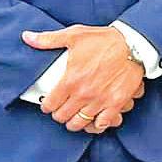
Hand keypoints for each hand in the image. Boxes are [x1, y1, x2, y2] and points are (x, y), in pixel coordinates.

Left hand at [24, 25, 143, 130]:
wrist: (134, 45)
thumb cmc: (105, 40)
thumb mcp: (74, 35)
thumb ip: (48, 40)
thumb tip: (27, 37)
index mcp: (70, 80)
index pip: (50, 104)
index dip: (46, 106)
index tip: (48, 104)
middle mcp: (84, 94)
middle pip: (63, 117)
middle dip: (59, 115)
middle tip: (61, 110)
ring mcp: (100, 101)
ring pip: (80, 123)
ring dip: (75, 122)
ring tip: (74, 117)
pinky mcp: (116, 104)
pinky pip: (103, 123)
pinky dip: (96, 125)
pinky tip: (94, 121)